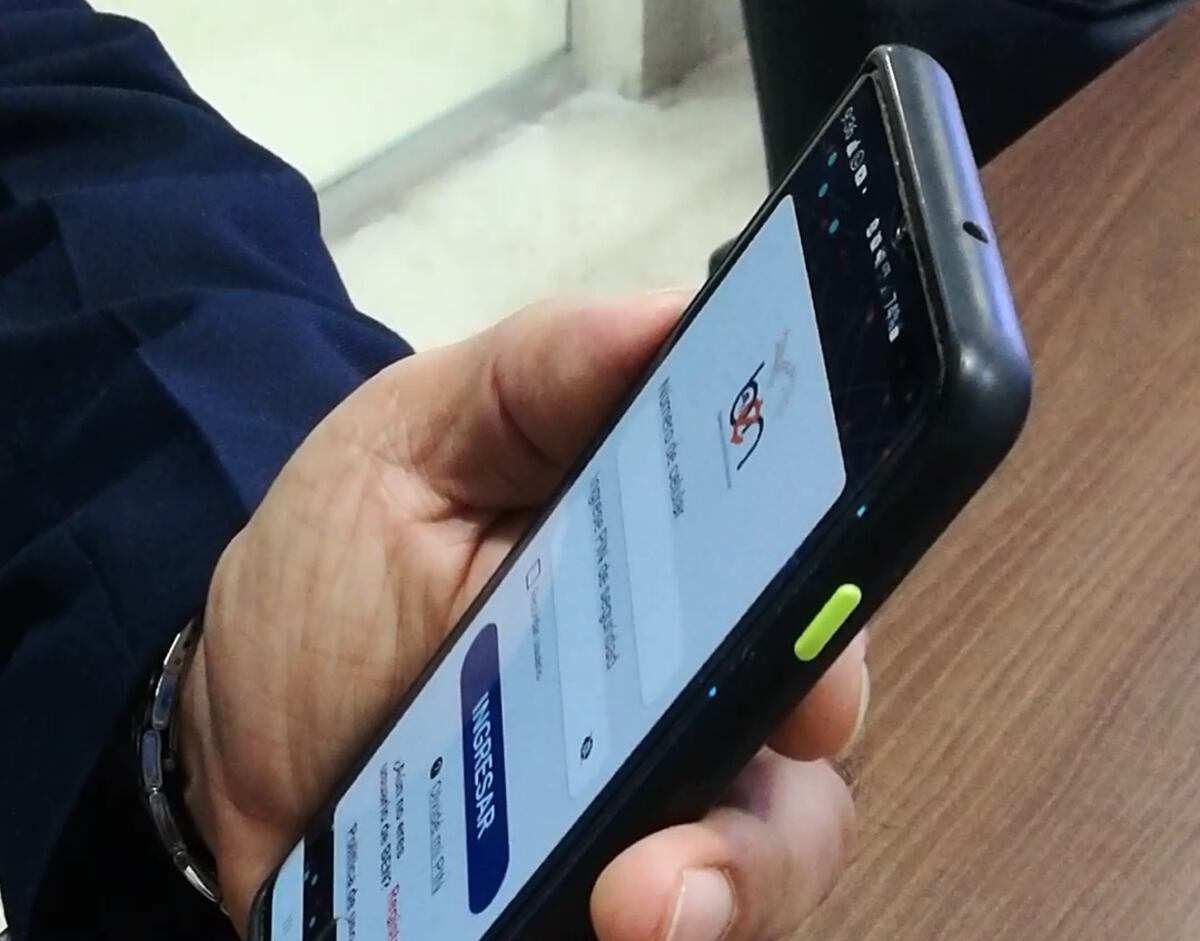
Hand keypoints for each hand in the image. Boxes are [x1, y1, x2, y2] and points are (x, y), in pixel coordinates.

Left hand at [179, 292, 869, 938]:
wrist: (240, 717)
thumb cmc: (341, 560)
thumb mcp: (415, 439)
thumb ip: (537, 376)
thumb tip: (671, 317)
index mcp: (674, 557)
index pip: (804, 571)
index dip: (830, 608)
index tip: (809, 659)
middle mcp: (693, 681)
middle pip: (805, 733)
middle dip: (782, 776)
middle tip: (722, 796)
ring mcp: (649, 800)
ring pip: (757, 854)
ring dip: (725, 886)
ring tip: (637, 907)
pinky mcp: (589, 888)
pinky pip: (667, 921)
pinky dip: (657, 928)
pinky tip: (588, 926)